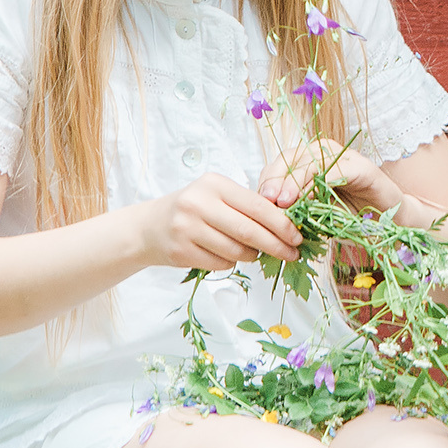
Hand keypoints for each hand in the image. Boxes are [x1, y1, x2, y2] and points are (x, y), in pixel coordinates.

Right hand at [136, 173, 305, 271]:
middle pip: (249, 231)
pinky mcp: (181, 252)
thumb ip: (246, 205)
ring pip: (236, 251)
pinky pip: (220, 264)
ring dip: (252, 255)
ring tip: (253, 252)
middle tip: (292, 254)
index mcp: (214, 184)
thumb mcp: (217, 195)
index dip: (282, 223)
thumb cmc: (192, 209)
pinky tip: (226, 255)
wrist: (148, 227)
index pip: (257, 206)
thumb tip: (287, 225)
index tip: (298, 236)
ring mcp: (187, 229)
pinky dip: (230, 263)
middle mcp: (199, 204)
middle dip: (276, 245)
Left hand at [258, 136, 405, 218]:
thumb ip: (292, 208)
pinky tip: (308, 199)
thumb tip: (264, 213)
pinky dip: (319, 183)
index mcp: (309, 160)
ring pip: (310, 161)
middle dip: (276, 179)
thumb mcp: (312, 212)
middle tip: (268, 200)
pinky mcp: (360, 166)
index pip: (280, 164)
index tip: (259, 201)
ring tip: (284, 202)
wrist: (385, 223)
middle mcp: (324, 152)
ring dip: (294, 182)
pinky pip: (334, 170)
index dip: (268, 180)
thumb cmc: (347, 216)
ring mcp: (343, 156)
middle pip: (291, 158)